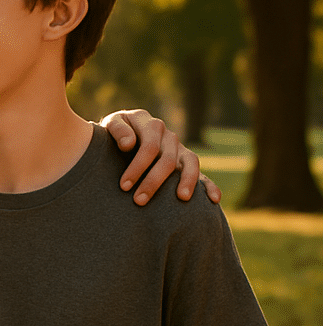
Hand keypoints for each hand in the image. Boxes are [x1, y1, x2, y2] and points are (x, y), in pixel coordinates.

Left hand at [100, 109, 221, 206]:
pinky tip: (214, 199)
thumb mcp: (111, 124)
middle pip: (167, 159)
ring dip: (187, 180)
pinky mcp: (185, 162)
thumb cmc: (113, 133)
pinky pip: (201, 172)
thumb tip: (129, 144)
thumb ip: (117, 130)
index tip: (124, 186)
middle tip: (139, 200)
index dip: (138, 166)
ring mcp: (179, 148)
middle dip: (153, 181)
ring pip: (190, 162)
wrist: (121, 135)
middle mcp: (168, 135)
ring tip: (182, 198)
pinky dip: (209, 185)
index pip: (149, 146)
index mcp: (150, 124)